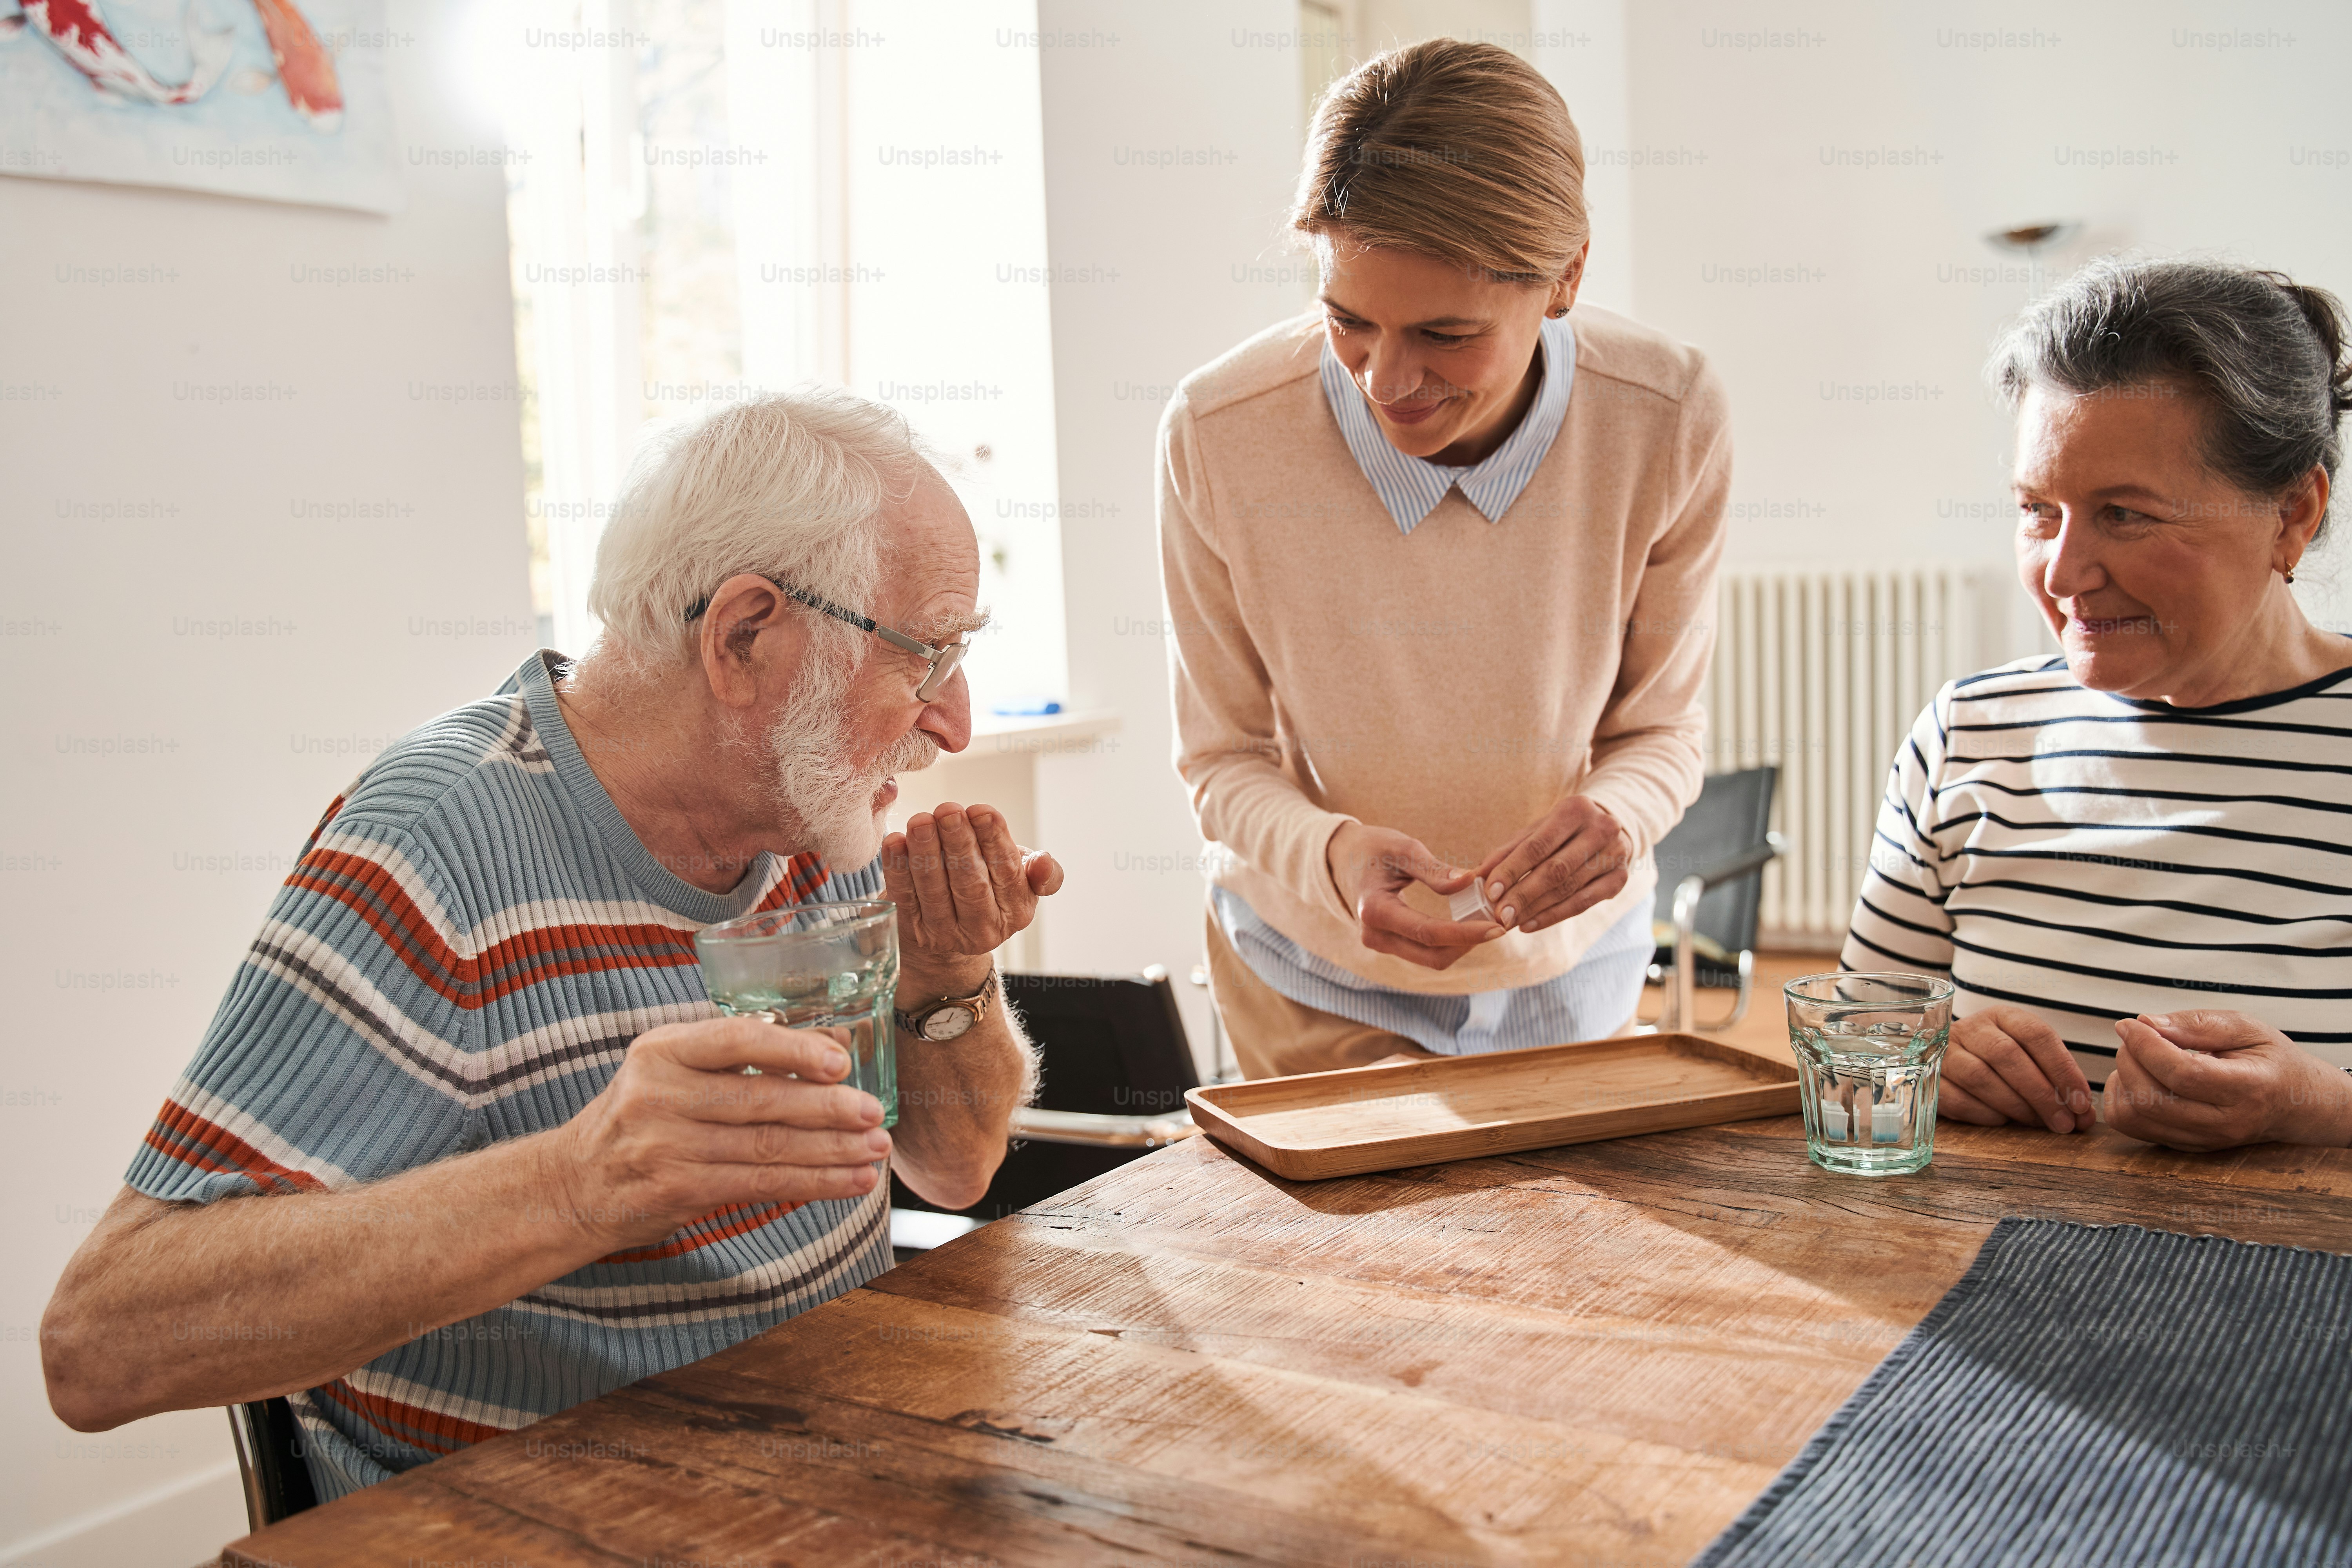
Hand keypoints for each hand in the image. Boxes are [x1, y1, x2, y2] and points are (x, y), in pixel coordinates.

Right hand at [556, 1015, 892, 1249]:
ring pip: (767, 1147)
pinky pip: (759, 1186)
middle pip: (760, 1099)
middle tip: (875, 1114)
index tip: (841, 1063)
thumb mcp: (675, 1071)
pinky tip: (849, 1182)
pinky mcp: (676, 1190)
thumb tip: (838, 1047)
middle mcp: (660, 1093)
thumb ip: (743, 1058)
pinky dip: (812, 1184)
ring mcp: (665, 1145)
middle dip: (827, 1108)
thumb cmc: (643, 1118)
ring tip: (875, 1151)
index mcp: (663, 1049)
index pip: (735, 1039)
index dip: (792, 1049)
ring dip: (831, 1151)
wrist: (574, 1184)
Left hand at [882, 802, 1062, 991]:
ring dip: (926, 852)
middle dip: (959, 843)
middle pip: (970, 882)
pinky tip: (895, 842)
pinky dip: (897, 869)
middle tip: (948, 810)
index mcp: (1016, 910)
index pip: (1006, 871)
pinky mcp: (914, 932)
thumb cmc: (992, 887)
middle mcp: (984, 928)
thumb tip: (1044, 864)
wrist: (953, 935)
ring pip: (934, 890)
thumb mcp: (1022, 878)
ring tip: (920, 820)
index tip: (980, 810)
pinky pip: (904, 897)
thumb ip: (1040, 871)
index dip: (994, 839)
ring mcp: (946, 933)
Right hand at [1325, 820, 1500, 969]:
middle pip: (1432, 956)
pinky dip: (1449, 942)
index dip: (1466, 933)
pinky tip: (1469, 924)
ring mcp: (1379, 943)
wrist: (1343, 857)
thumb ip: (1435, 870)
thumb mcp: (1403, 849)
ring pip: (1430, 959)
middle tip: (1498, 925)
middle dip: (1468, 944)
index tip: (1497, 927)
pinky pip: (1424, 951)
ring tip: (1486, 923)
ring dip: (1461, 945)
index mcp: (1374, 910)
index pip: (1428, 933)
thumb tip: (1471, 882)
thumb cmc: (1373, 848)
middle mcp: (1374, 935)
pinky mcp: (1388, 943)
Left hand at [1476, 796, 1632, 933]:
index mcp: (1575, 809)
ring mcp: (1615, 855)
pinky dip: (1554, 916)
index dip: (1512, 870)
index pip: (1537, 845)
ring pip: (1568, 889)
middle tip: (1499, 914)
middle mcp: (1601, 829)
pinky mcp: (1620, 879)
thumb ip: (1509, 850)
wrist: (1612, 826)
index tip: (1490, 891)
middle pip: (1555, 870)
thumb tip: (1478, 875)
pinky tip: (1530, 924)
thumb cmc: (1564, 829)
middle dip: (1523, 895)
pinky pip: (1584, 903)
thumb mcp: (1538, 830)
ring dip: (1535, 909)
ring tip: (1510, 922)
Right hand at [1939, 1005, 2094, 1133]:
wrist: (1951, 1058)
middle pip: (2006, 1055)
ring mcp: (1946, 1052)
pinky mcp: (1929, 1078)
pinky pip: (1957, 1099)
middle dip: (2040, 1093)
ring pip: (1980, 1077)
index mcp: (2003, 1016)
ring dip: (2015, 1105)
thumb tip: (2084, 1119)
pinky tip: (2003, 1121)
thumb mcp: (2032, 1059)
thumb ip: (2058, 1084)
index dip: (2063, 1069)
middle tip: (2062, 1122)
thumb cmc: (2003, 1063)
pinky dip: (1985, 1114)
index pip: (2036, 1034)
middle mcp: (1972, 1028)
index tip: (2081, 1102)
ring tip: (2036, 1122)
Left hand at [2106, 1011, 2351, 1150]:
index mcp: (2247, 1089)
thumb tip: (2146, 1023)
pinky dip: (2123, 1099)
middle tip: (2136, 1036)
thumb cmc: (2270, 1060)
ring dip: (2122, 1079)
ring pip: (2135, 1116)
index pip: (2182, 1074)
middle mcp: (2224, 1124)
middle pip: (2151, 1099)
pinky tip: (2140, 1079)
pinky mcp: (2185, 1146)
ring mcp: (2203, 1140)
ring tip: (2141, 1057)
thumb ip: (2199, 1023)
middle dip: (2129, 1059)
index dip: (2145, 1045)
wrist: (2295, 1104)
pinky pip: (2133, 1127)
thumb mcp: (2248, 1028)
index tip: (2128, 1023)